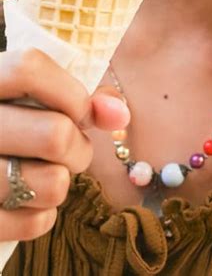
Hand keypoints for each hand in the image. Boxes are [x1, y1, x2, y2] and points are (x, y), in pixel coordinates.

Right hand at [0, 48, 129, 241]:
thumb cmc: (11, 123)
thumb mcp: (30, 98)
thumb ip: (77, 96)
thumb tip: (118, 114)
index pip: (29, 69)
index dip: (69, 92)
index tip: (79, 111)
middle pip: (55, 134)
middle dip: (77, 146)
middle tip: (68, 148)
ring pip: (53, 183)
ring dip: (61, 180)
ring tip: (45, 172)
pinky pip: (36, 223)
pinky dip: (42, 214)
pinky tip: (25, 200)